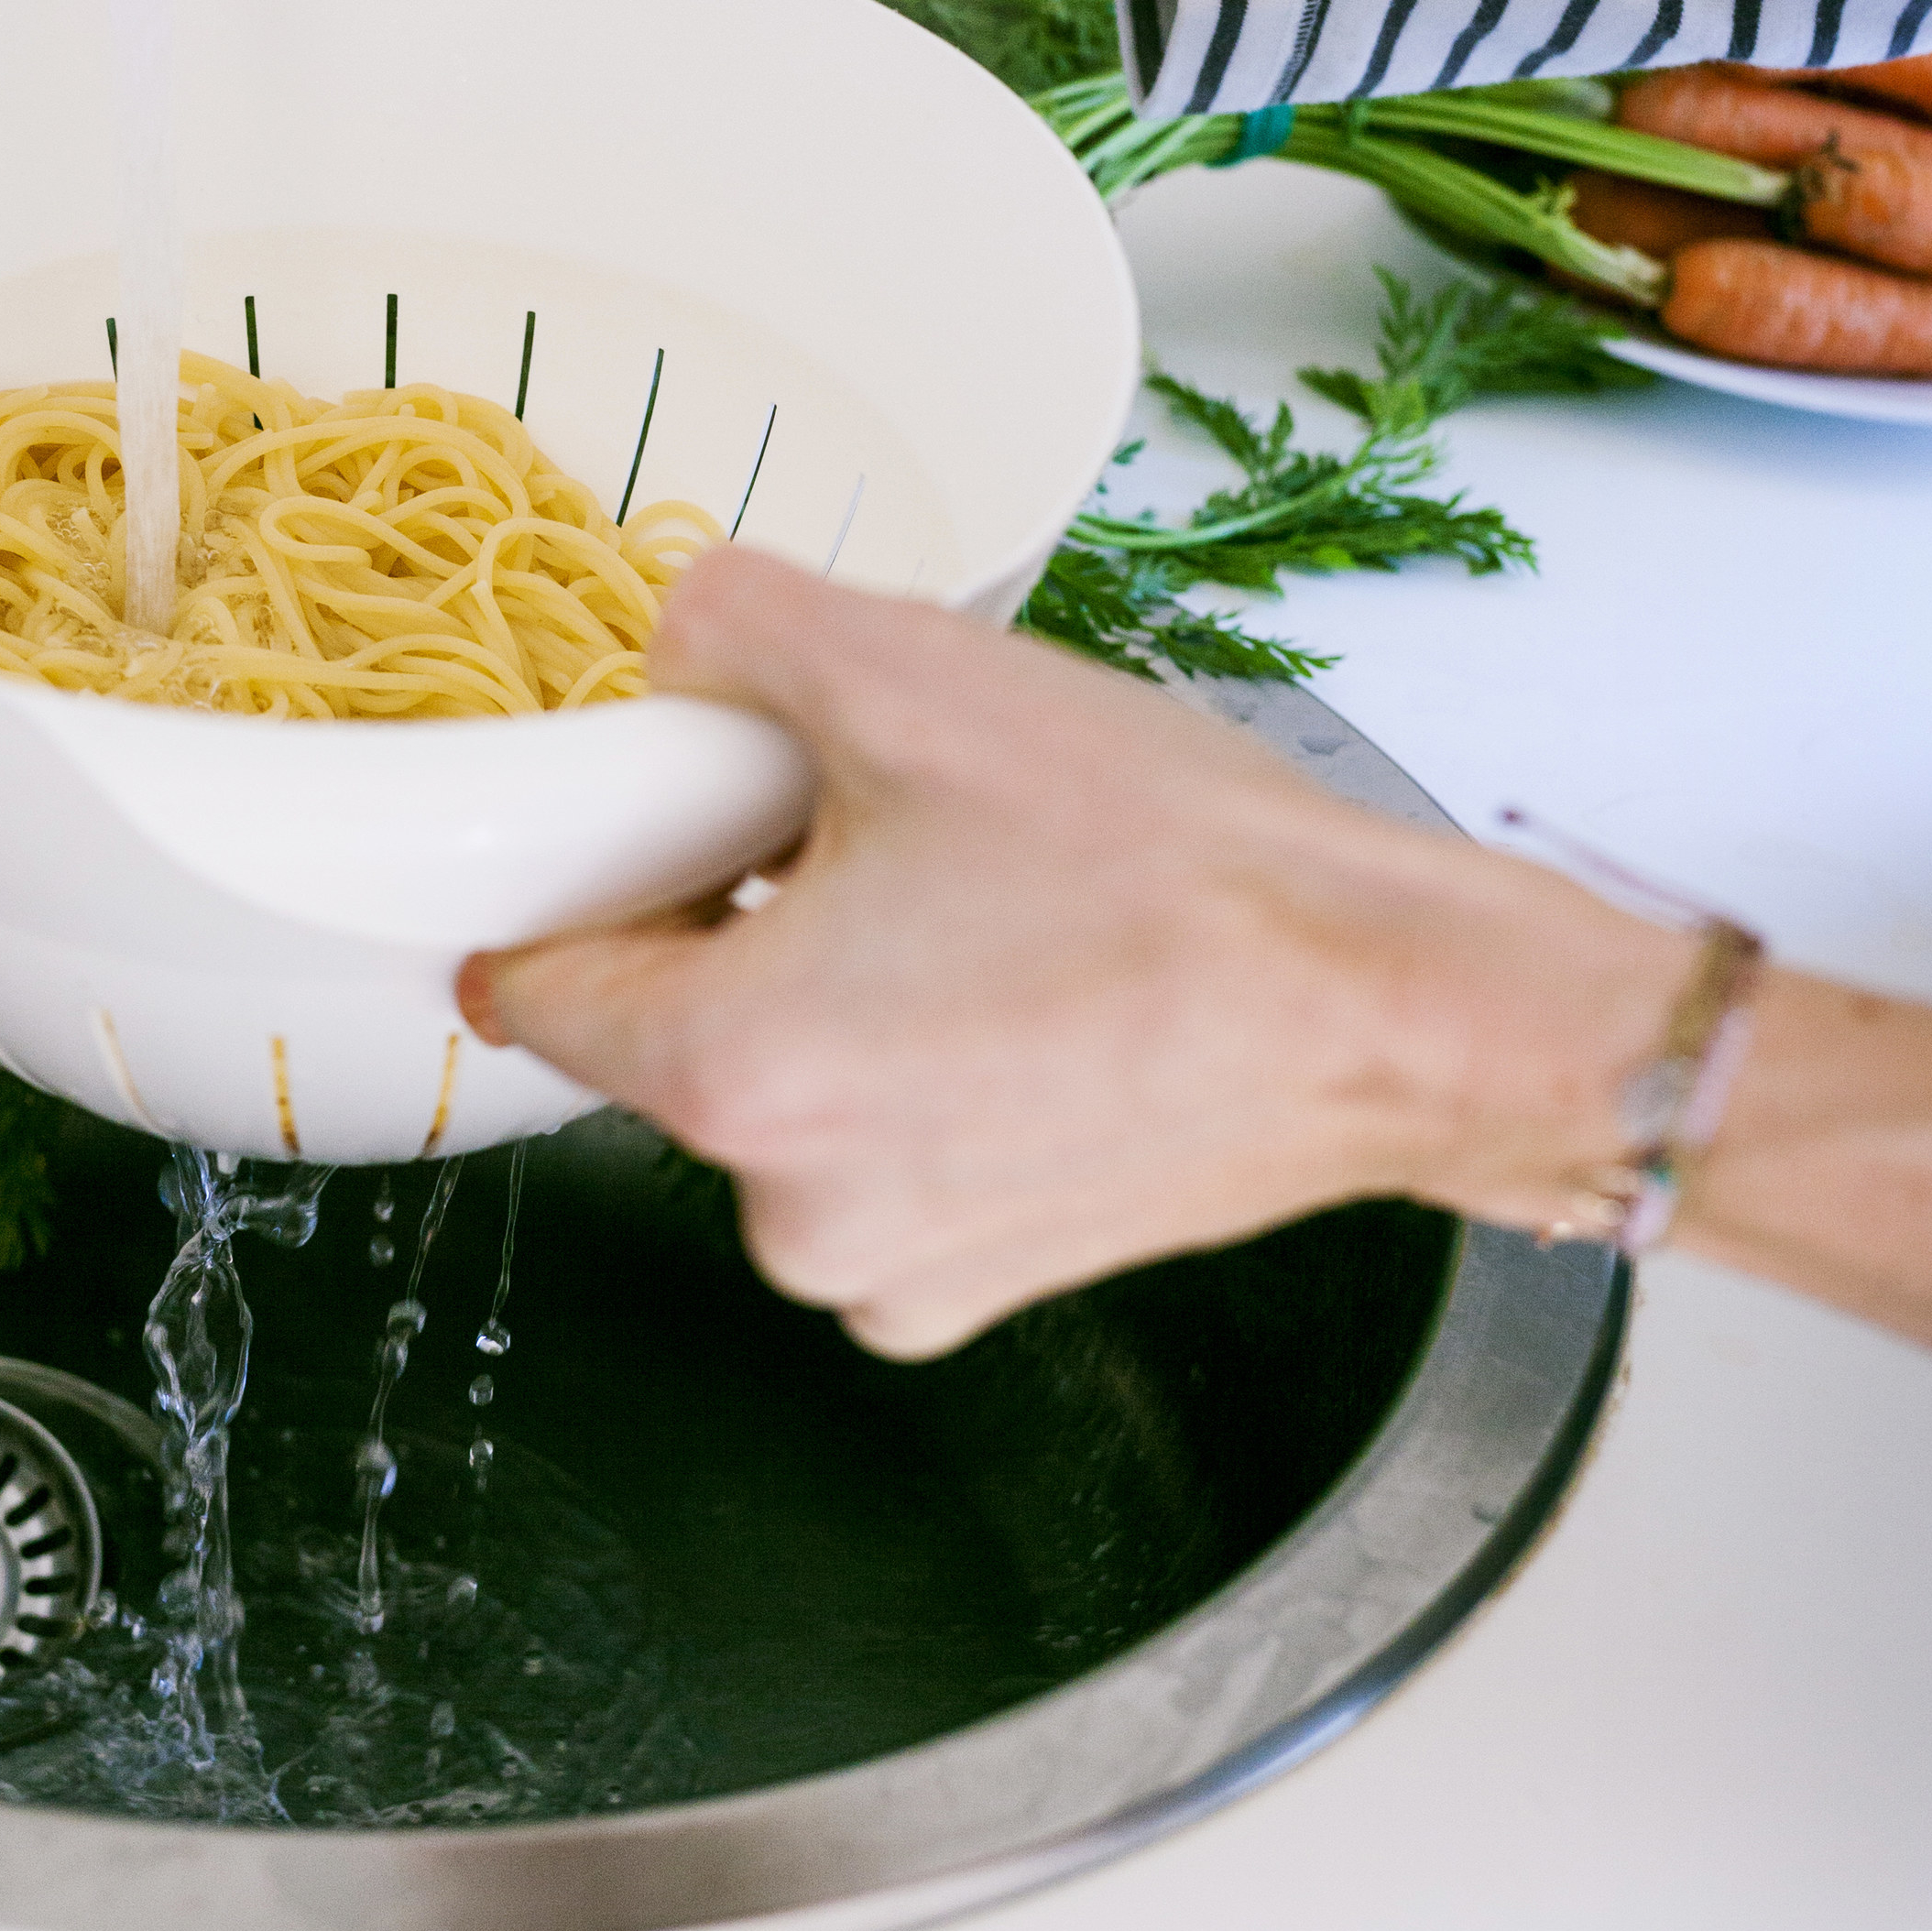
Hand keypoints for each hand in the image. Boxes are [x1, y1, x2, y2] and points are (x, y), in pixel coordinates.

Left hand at [454, 554, 1931, 1367]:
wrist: (1395, 1007)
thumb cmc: (1175, 869)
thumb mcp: (912, 674)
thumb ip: (726, 633)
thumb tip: (666, 656)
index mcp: (729, 1071)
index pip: (536, 979)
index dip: (587, 877)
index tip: (650, 828)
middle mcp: (782, 1212)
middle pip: (675, 1037)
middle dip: (742, 933)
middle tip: (886, 844)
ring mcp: (883, 1274)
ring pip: (788, 1102)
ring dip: (840, 1011)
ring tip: (988, 926)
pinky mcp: (974, 1297)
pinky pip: (885, 1168)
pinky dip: (928, 1093)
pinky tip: (1032, 1011)